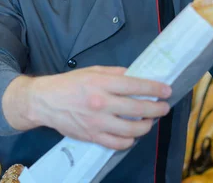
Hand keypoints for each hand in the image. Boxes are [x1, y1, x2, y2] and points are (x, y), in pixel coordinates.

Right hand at [27, 66, 171, 149]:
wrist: (45, 102)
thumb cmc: (70, 84)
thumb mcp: (93, 71)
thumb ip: (116, 73)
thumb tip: (136, 75)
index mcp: (101, 84)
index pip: (135, 86)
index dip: (155, 89)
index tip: (167, 90)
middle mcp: (101, 103)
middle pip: (137, 109)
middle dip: (157, 109)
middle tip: (164, 107)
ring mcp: (97, 123)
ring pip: (132, 129)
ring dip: (146, 125)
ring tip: (150, 120)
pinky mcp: (93, 137)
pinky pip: (118, 143)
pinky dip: (130, 140)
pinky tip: (133, 133)